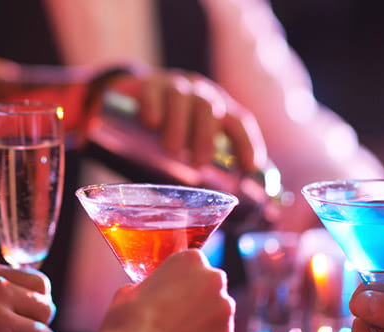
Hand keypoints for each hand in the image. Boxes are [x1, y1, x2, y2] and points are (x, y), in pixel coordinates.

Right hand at [97, 249, 234, 331]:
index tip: (169, 292)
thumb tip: (144, 294)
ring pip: (216, 310)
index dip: (179, 281)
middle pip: (209, 285)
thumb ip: (146, 285)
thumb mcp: (128, 291)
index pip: (191, 264)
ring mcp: (224, 307)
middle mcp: (214, 278)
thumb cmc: (130, 322)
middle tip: (174, 314)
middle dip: (196, 298)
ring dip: (203, 319)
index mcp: (190, 259)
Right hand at [108, 68, 267, 172]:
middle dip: (206, 137)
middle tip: (198, 163)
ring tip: (172, 151)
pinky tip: (151, 124)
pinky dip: (154, 106)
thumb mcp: (188, 144)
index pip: (239, 122)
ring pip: (181, 99)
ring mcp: (174, 85)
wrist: (133, 98)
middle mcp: (200, 93)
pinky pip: (153, 91)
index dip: (247, 143)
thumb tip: (226, 196)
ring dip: (179, 126)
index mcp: (218, 109)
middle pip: (209, 109)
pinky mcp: (148, 83)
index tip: (249, 167)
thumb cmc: (168, 129)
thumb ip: (202, 163)